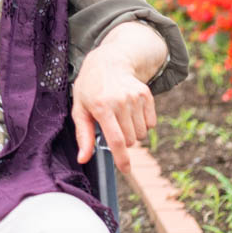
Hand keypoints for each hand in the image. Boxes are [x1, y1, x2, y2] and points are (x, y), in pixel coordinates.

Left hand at [71, 47, 155, 172]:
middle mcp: (121, 102)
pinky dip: (142, 124)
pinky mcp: (146, 95)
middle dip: (123, 141)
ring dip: (132, 132)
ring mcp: (136, 97)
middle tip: (112, 126)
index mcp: (102, 107)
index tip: (126, 170)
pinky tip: (131, 111)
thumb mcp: (80, 109)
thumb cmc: (90, 89)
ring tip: (120, 117)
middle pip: (130, 140)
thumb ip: (83, 135)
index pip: (116, 140)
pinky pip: (151, 124)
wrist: (108, 62)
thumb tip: (83, 159)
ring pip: (141, 134)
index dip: (122, 159)